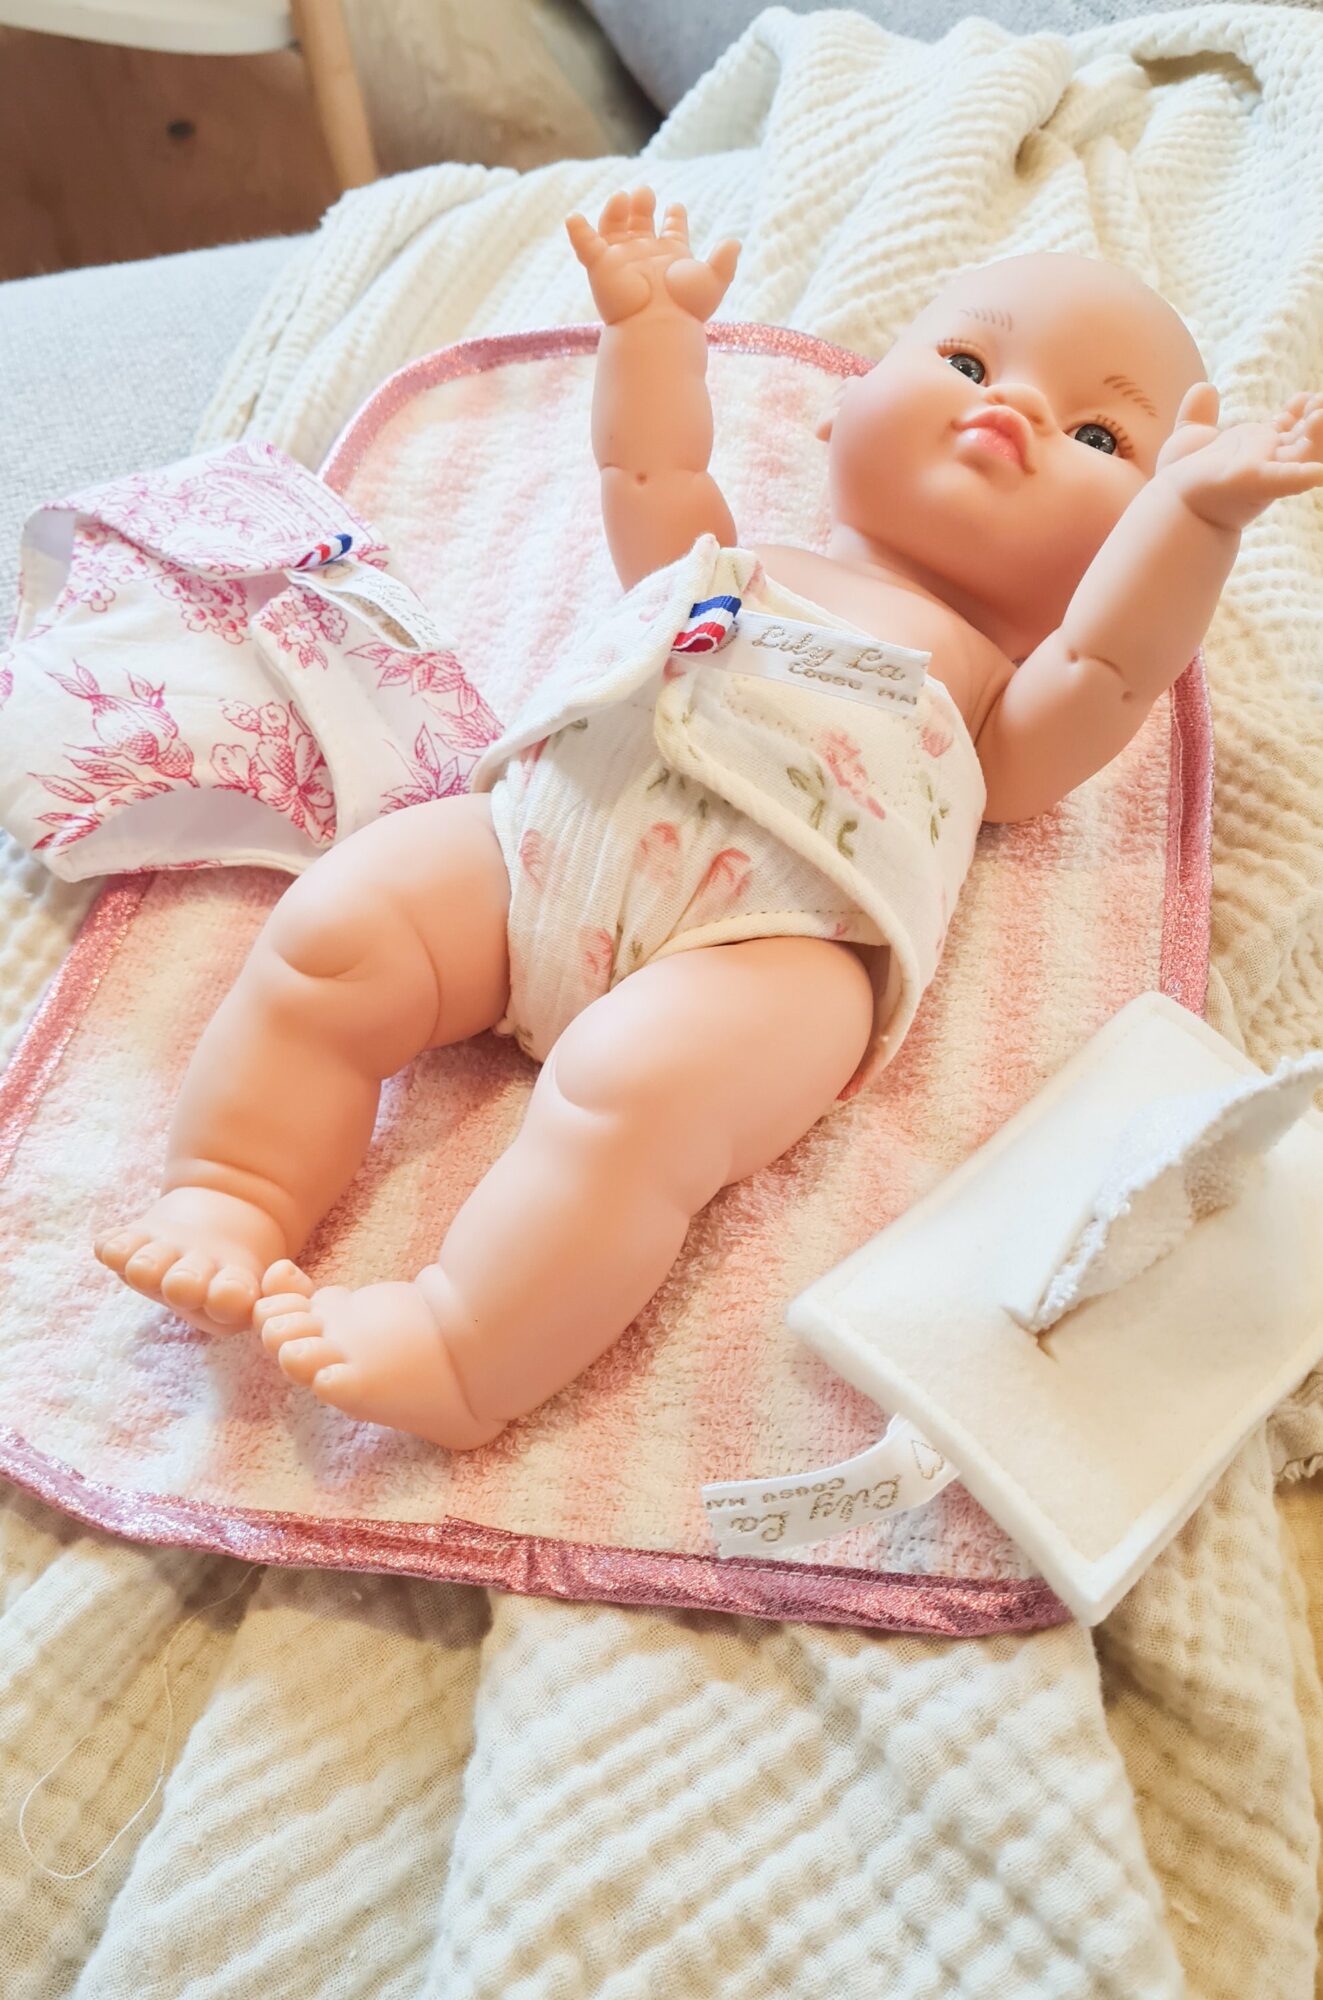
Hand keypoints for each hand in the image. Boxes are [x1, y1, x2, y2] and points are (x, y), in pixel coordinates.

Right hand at [566, 186, 739, 326]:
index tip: (676, 207)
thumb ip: (724, 261)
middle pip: (639, 224)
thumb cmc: (685, 307)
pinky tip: (573, 217)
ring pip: (613, 228)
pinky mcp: (600, 266)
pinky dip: (577, 230)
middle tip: (645, 193)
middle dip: (642, 205)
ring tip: (622, 197)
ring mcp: (621, 260)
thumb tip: (734, 242)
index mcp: (670, 256)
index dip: (675, 217)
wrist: (658, 323)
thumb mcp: (712, 280)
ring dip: (615, 211)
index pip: (672, 230)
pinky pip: (585, 244)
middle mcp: (644, 256)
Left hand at [1156, 381, 1322, 530]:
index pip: (1289, 426)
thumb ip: (1198, 415)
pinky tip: (1317, 474)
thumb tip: (1204, 387)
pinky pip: (1283, 480)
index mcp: (1258, 447)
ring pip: (1305, 454)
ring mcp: (1264, 473)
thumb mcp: (1191, 442)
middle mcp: (1268, 460)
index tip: (1304, 396)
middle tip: (1321, 401)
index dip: (1301, 410)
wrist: (1167, 511)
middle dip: (1319, 421)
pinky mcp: (1252, 482)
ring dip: (1319, 438)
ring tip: (1321, 416)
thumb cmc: (1183, 484)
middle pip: (1305, 439)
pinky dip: (1301, 476)